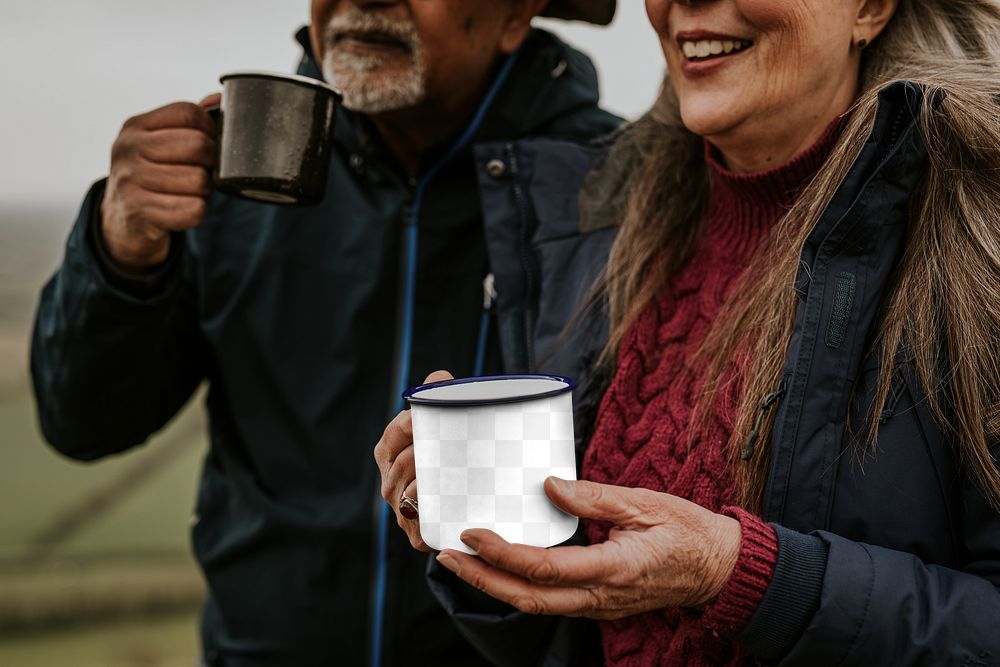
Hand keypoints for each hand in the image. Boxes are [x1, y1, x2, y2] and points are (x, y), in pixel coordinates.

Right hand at [100, 93, 220, 269]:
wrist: (122, 222)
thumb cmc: (153, 176)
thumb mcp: (161, 143)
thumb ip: (190, 121)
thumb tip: (220, 98)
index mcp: (136, 126)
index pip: (188, 113)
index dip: (211, 129)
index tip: (210, 144)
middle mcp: (128, 149)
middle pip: (197, 145)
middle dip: (210, 162)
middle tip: (202, 172)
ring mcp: (130, 181)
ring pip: (198, 180)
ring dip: (204, 191)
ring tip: (190, 192)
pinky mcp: (139, 212)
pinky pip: (193, 209)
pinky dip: (197, 212)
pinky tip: (183, 209)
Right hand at [374, 369, 453, 551]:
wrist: (464, 508)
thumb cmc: (449, 458)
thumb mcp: (442, 427)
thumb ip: (440, 397)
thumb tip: (440, 378)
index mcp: (389, 451)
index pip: (396, 433)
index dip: (412, 425)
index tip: (430, 418)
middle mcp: (390, 481)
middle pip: (405, 462)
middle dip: (426, 453)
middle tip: (452, 444)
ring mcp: (401, 509)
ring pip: (413, 491)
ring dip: (431, 481)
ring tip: (453, 471)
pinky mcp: (417, 534)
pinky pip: (421, 522)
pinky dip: (431, 513)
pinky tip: (445, 504)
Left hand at [434, 477, 740, 619]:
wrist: (720, 569)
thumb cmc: (689, 531)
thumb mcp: (644, 502)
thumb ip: (593, 496)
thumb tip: (547, 484)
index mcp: (612, 569)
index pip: (544, 568)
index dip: (502, 554)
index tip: (471, 533)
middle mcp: (600, 596)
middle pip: (528, 598)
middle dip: (482, 579)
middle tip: (446, 555)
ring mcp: (599, 604)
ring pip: (536, 604)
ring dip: (495, 585)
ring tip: (462, 561)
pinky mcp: (599, 602)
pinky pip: (551, 600)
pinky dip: (519, 585)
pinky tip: (500, 566)